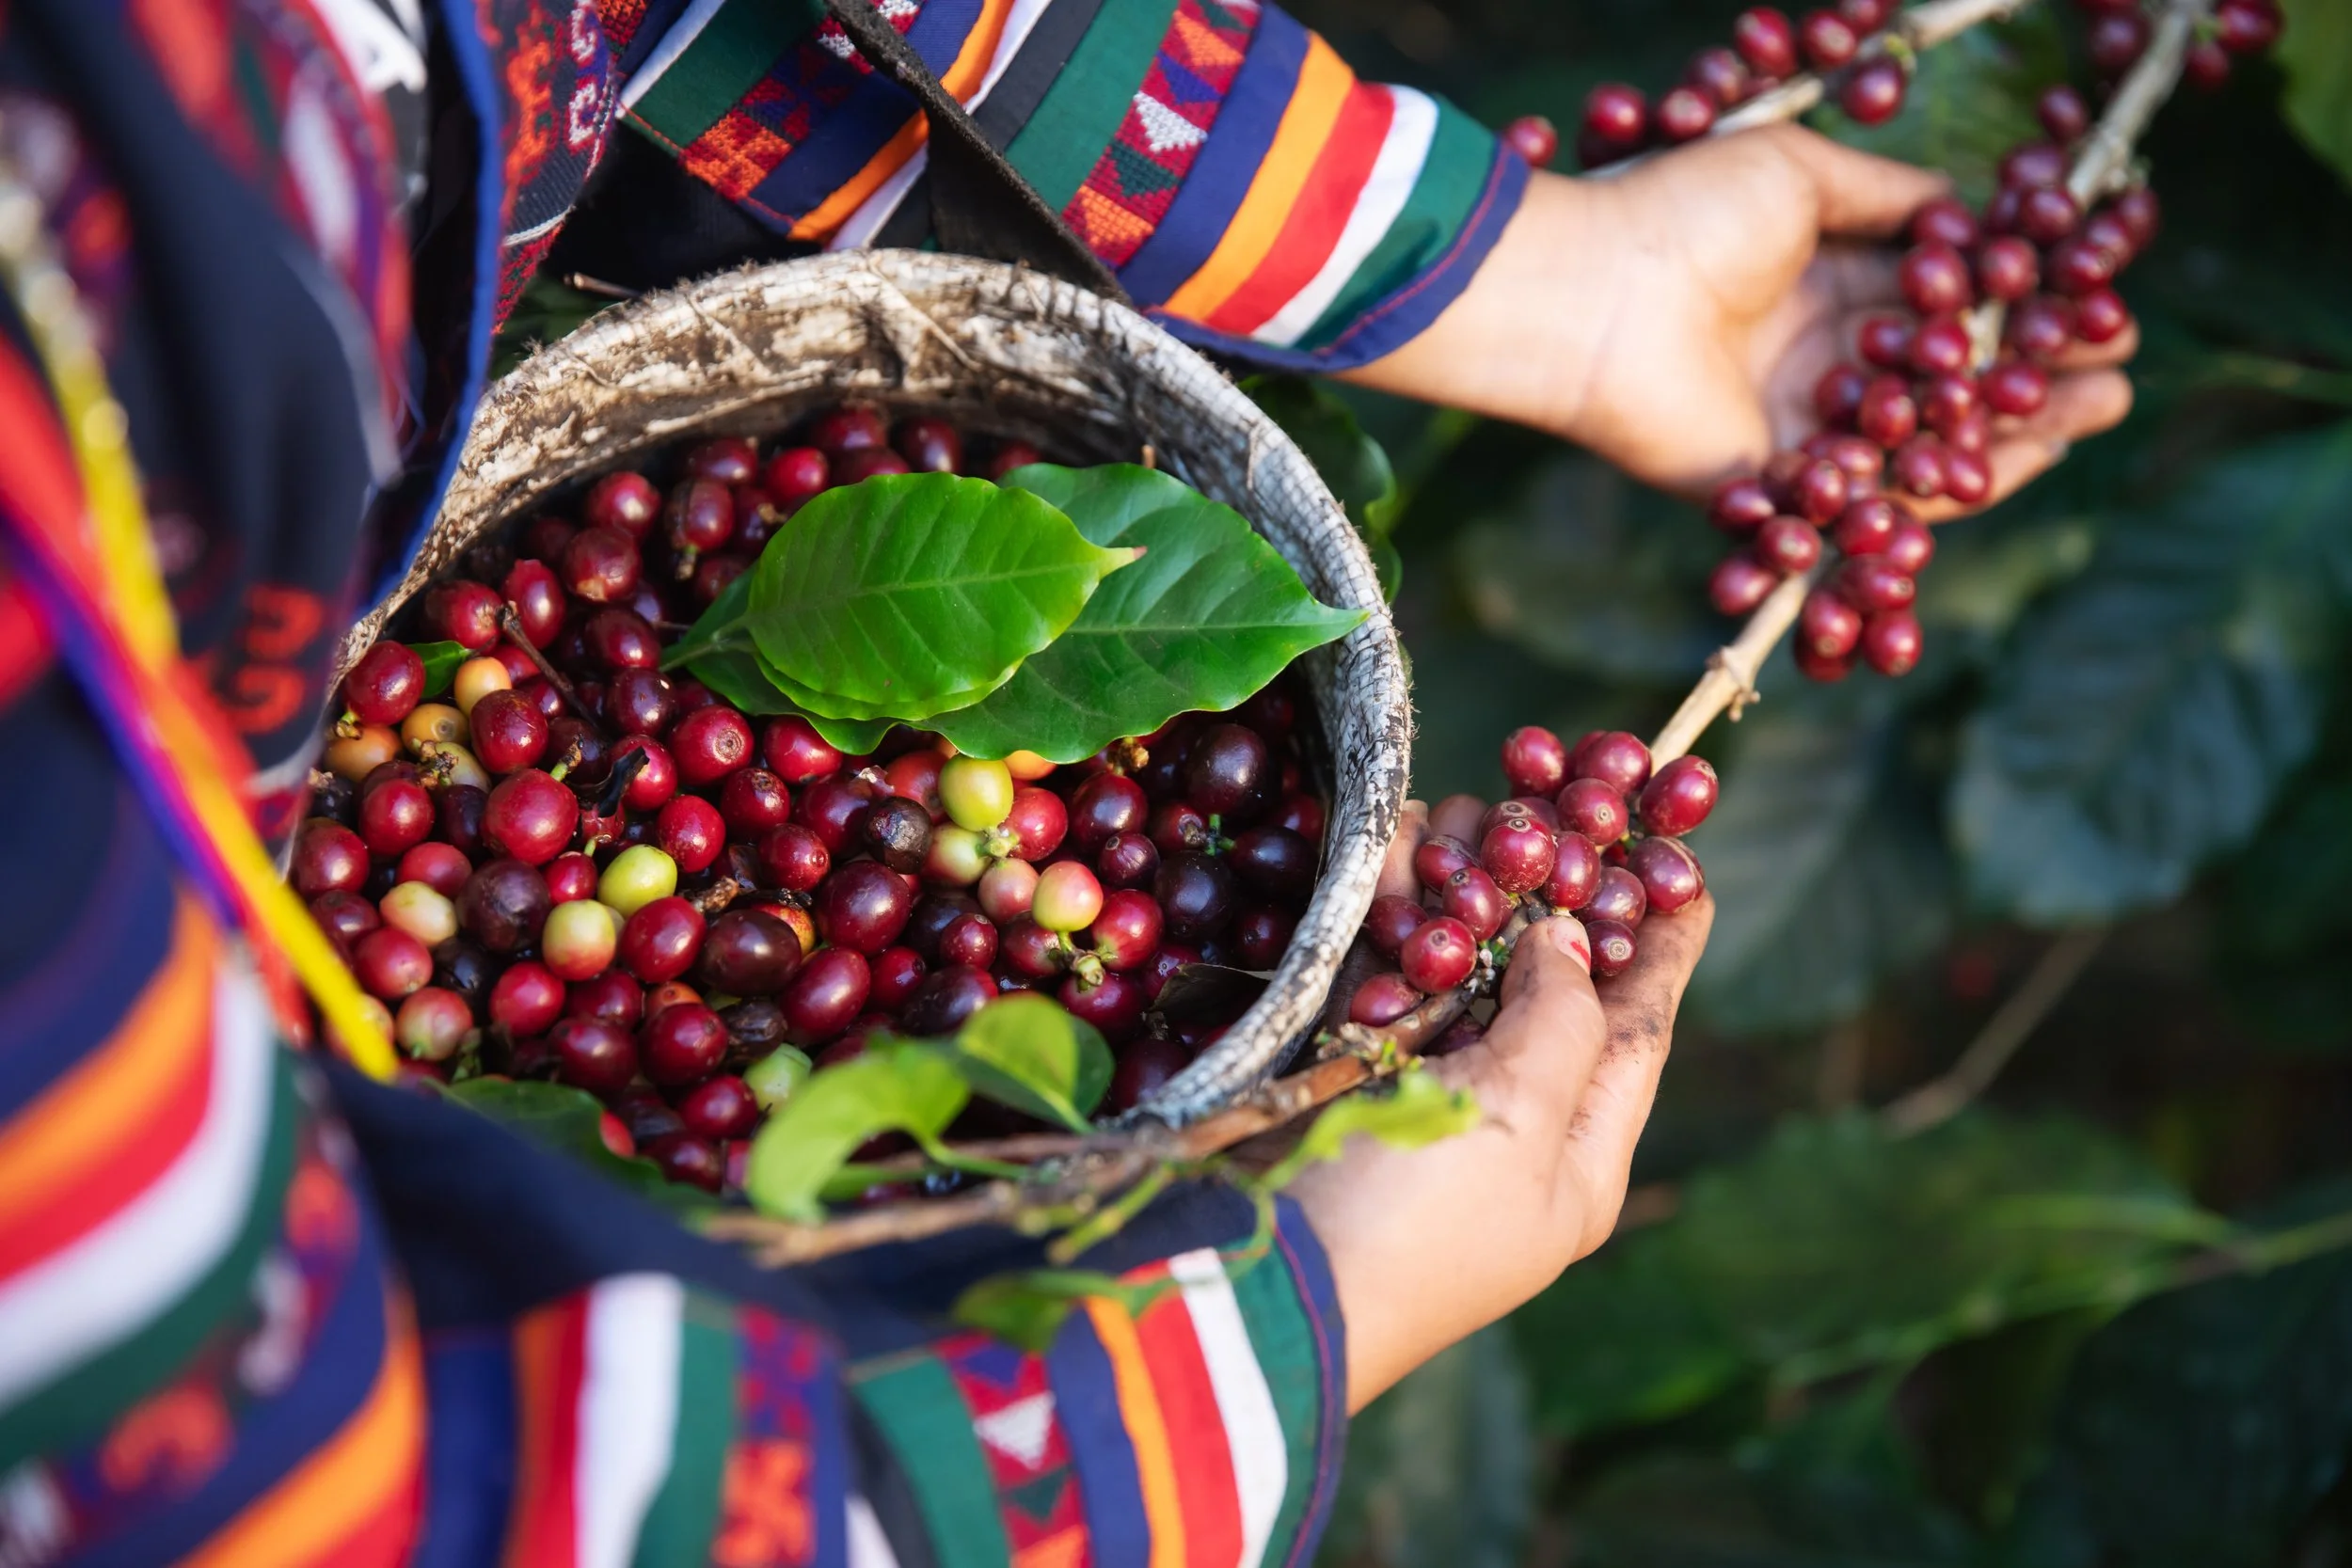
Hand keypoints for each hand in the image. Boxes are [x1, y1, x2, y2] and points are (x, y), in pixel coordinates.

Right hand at [1289, 797, 1712, 1411]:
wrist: (1260, 1281)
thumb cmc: (1416, 1221)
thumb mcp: (1522, 1125)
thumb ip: (1562, 1023)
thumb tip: (1568, 940)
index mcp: (1572, 1159)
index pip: (1638, 1032)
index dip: (1662, 945)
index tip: (1684, 862)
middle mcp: (1501, 1122)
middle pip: (1543, 985)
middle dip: (1548, 892)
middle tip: (1553, 807)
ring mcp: (1415, 1093)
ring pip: (1455, 964)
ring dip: (1462, 884)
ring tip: (1466, 809)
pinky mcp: (1335, 1066)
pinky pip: (1377, 970)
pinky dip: (1388, 907)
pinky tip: (1396, 842)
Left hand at [1344, 126, 2135, 516]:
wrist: (1595, 294)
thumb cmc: (1682, 218)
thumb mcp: (1800, 177)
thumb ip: (1887, 198)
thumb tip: (1966, 213)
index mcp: (1826, 289)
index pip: (1941, 309)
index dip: (2017, 309)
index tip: (2092, 302)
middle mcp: (1822, 364)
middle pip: (1950, 386)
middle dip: (2036, 378)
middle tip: (2119, 369)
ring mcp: (1803, 430)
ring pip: (1925, 446)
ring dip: (2015, 435)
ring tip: (2098, 410)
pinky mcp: (1778, 488)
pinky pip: (1869, 500)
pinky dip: (1941, 488)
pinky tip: (2017, 462)